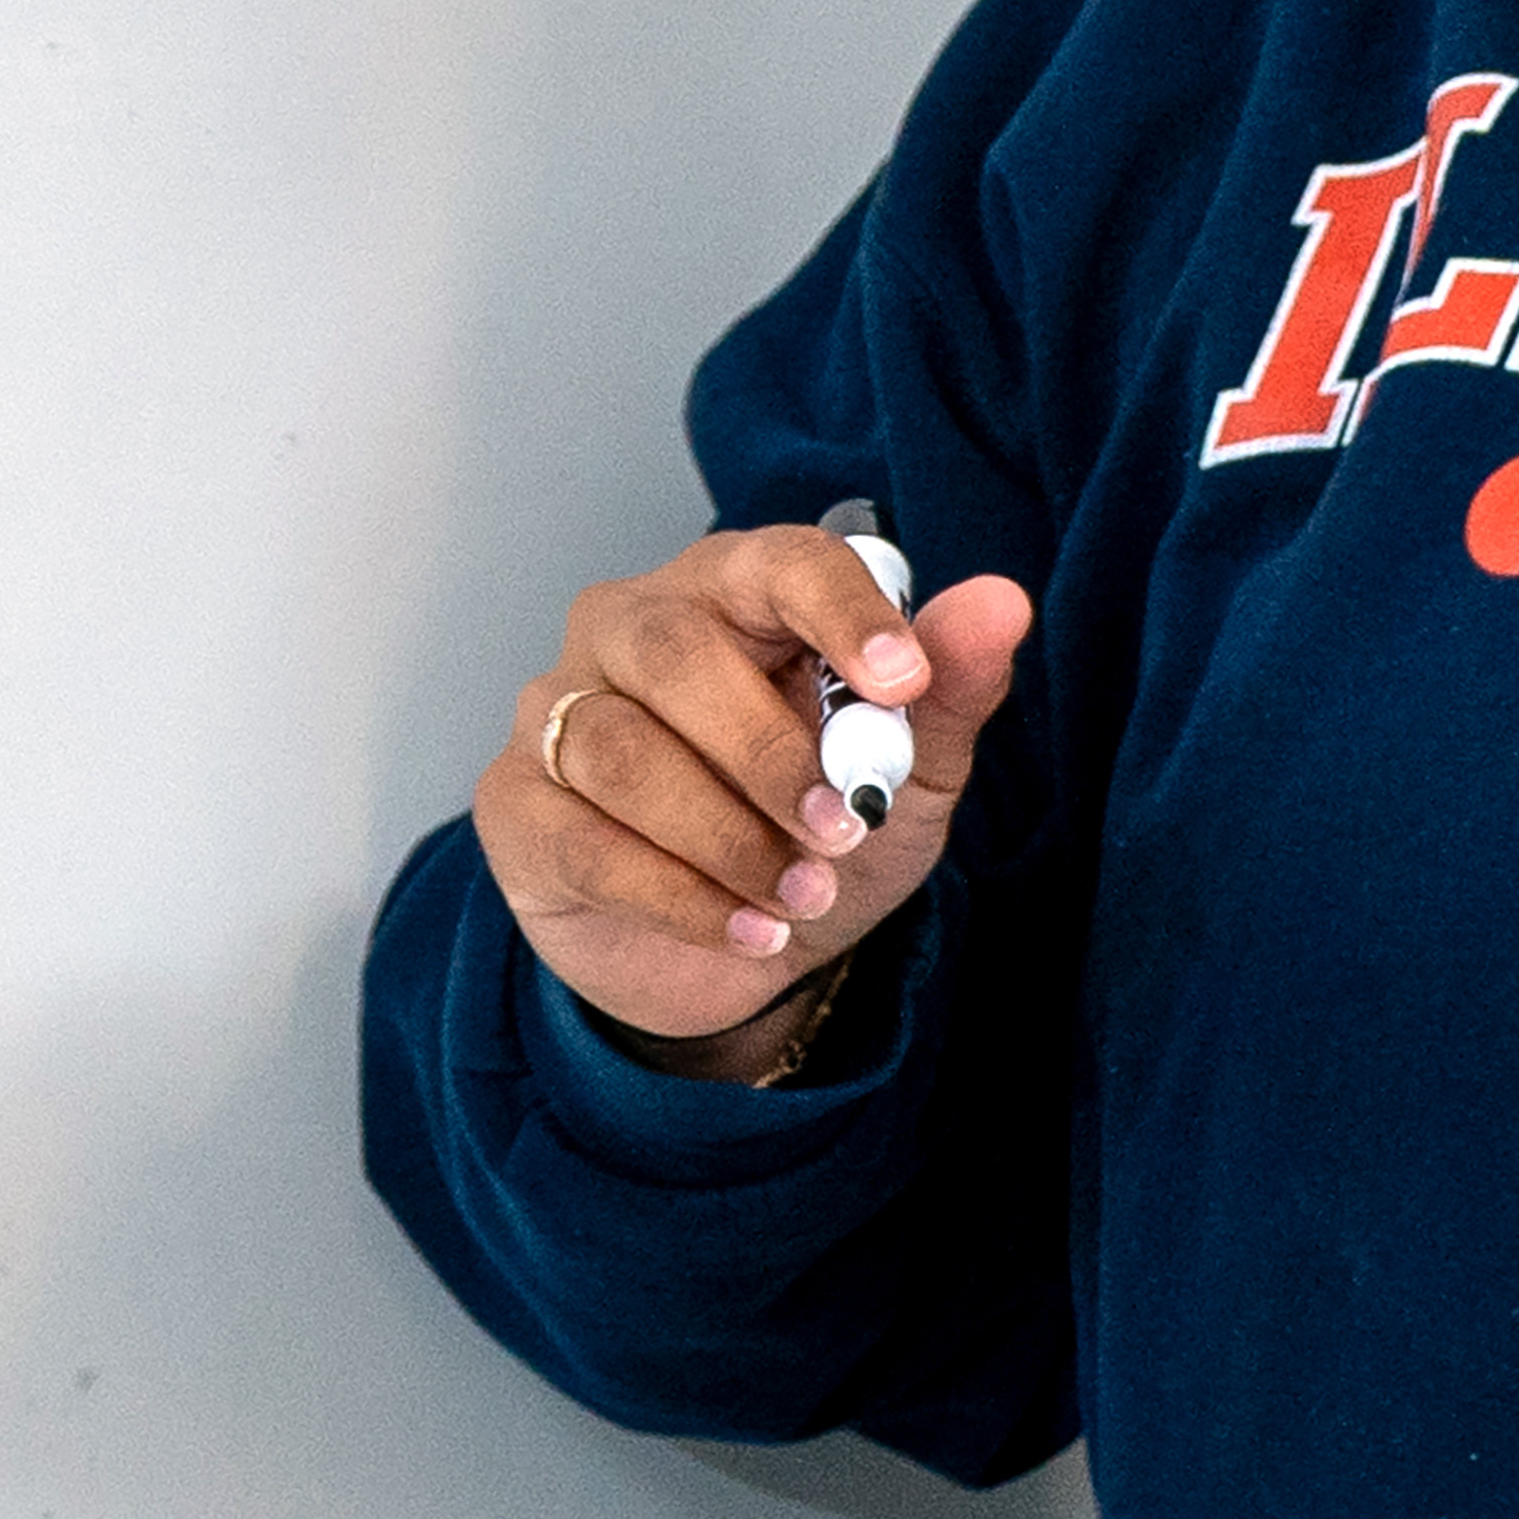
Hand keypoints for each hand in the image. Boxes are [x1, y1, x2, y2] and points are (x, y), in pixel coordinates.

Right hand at [471, 522, 1035, 1075]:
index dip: (841, 612)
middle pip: (674, 652)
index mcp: (730, 593)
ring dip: (727, 839)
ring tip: (800, 899)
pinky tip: (745, 931)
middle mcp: (628, 628)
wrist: (740, 956)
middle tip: (839, 833)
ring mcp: (557, 712)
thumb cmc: (816, 833)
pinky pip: (585, 840)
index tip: (903, 682)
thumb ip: (949, 690)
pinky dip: (678, 898)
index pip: (778, 562)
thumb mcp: (906, 776)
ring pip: (620, 753)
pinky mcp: (516, 805)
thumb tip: (1002, 604)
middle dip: (766, 754)